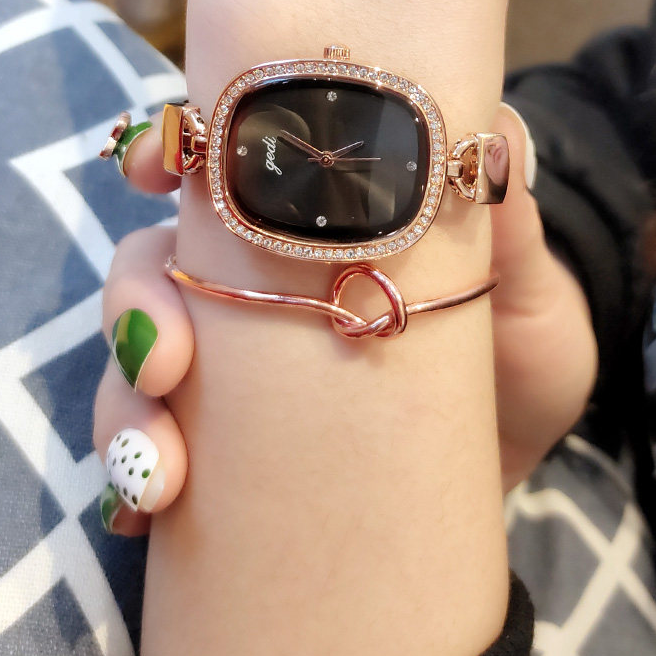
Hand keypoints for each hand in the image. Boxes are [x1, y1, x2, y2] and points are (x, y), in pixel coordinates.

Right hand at [92, 105, 597, 536]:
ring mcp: (231, 373)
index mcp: (311, 228)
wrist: (509, 473)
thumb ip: (515, 234)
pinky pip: (148, 457)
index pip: (220, 170)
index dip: (170, 152)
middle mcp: (254, 290)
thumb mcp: (533, 303)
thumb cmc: (519, 365)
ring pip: (134, 363)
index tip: (157, 167)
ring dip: (122, 410)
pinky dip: (127, 484)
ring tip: (158, 477)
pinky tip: (141, 516)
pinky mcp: (224, 453)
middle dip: (136, 306)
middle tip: (166, 366)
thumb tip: (494, 139)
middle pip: (153, 267)